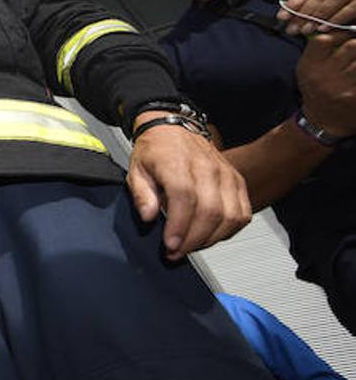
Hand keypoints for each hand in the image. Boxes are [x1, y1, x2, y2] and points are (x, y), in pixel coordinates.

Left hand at [127, 119, 250, 259]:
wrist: (173, 127)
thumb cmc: (155, 150)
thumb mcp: (135, 170)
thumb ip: (141, 195)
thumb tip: (148, 217)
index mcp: (178, 164)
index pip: (185, 199)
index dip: (179, 227)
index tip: (170, 245)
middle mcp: (207, 169)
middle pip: (210, 212)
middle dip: (193, 240)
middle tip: (177, 252)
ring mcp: (226, 175)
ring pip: (230, 216)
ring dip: (211, 239)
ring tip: (191, 246)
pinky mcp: (237, 181)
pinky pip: (243, 213)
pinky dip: (229, 230)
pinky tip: (211, 235)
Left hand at [278, 0, 355, 35]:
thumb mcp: (342, 0)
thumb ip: (325, 7)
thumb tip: (302, 20)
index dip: (293, 3)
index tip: (281, 15)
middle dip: (301, 13)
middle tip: (291, 28)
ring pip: (330, 2)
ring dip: (315, 16)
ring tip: (304, 30)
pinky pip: (349, 9)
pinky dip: (336, 19)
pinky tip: (324, 28)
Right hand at [296, 34, 355, 137]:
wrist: (322, 121)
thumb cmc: (315, 90)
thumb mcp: (306, 70)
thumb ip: (317, 51)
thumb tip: (337, 29)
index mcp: (310, 67)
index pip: (326, 39)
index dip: (340, 32)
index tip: (348, 33)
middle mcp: (325, 76)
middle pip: (352, 46)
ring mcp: (343, 87)